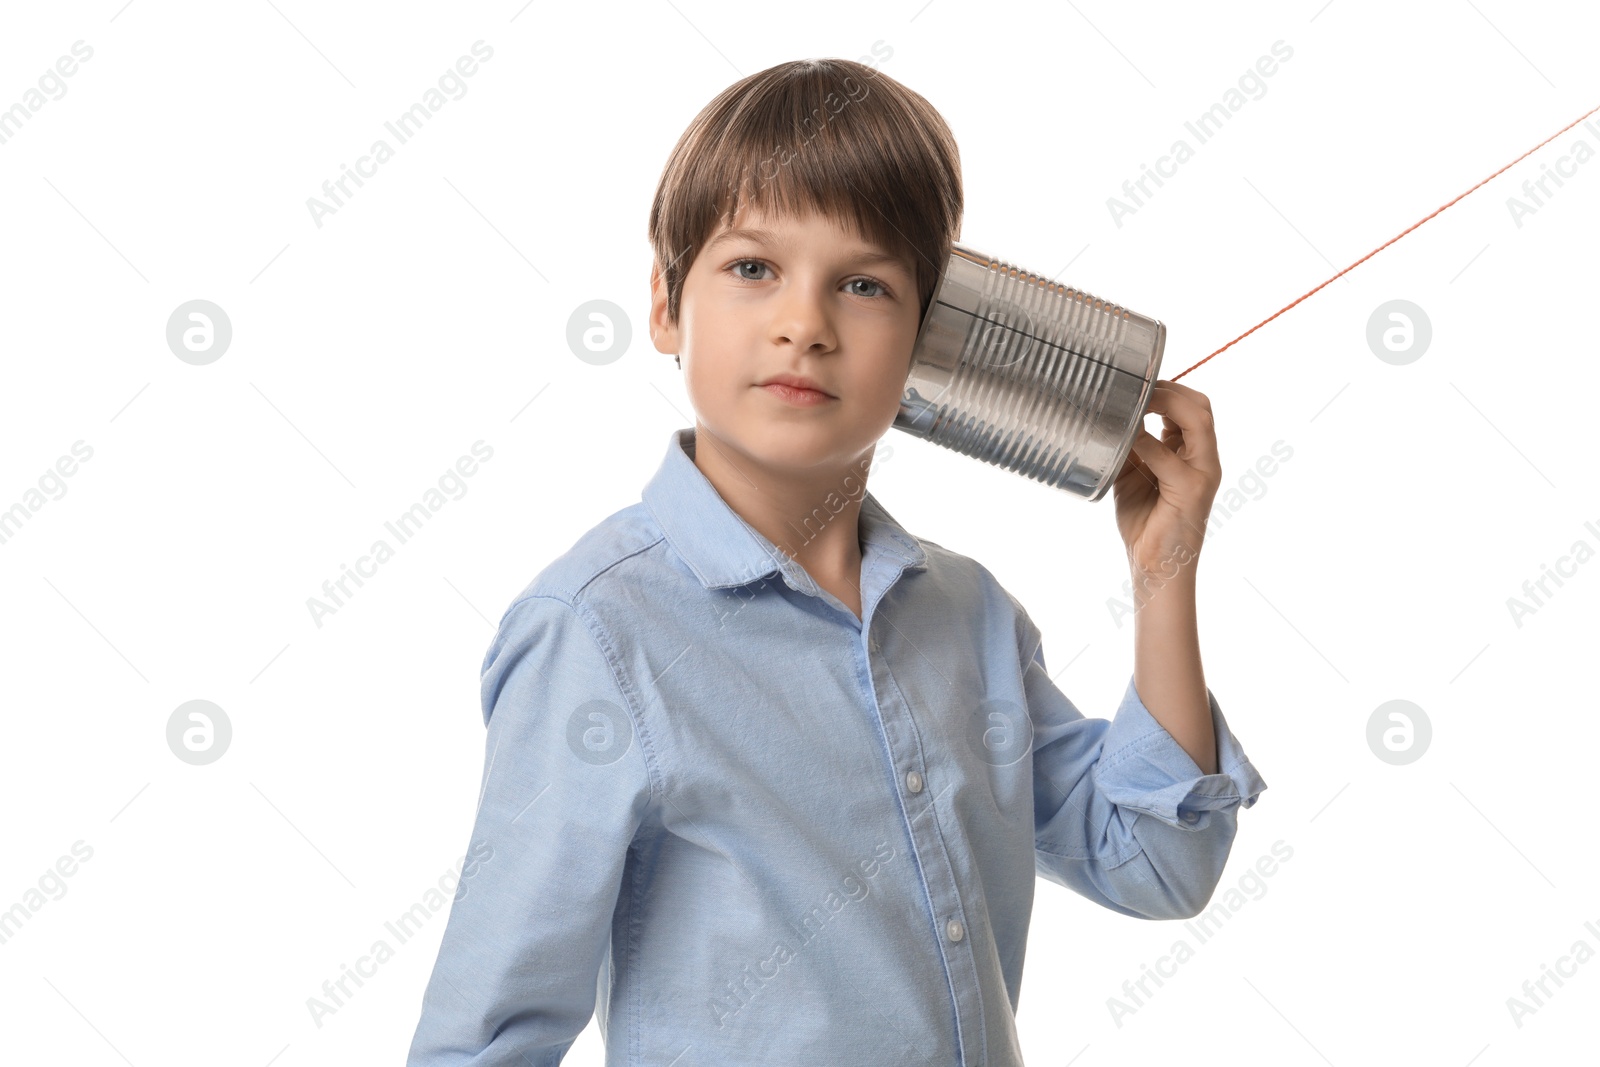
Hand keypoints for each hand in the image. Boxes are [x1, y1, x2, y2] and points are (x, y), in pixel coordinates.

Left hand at [1111, 380, 1221, 581]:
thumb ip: (1128, 447)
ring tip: (1132, 404)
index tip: (1135, 385)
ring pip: (1197, 419)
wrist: (1154, 568)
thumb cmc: (1144, 523)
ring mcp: (1203, 473)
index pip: (1192, 408)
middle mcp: (1204, 460)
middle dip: (1167, 390)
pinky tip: (1126, 439)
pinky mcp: (1191, 490)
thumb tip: (1107, 419)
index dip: (1166, 390)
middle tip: (1135, 389)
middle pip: (1201, 406)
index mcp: (1192, 454)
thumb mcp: (1130, 475)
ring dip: (1162, 404)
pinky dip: (1145, 442)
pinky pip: (1168, 456)